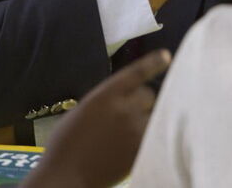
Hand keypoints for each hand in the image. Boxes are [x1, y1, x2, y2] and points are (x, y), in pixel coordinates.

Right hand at [22, 49, 171, 187]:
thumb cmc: (66, 143)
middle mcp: (124, 109)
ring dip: (147, 119)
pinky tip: (137, 141)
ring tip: (134, 129)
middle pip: (149, 95)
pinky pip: (153, 136)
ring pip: (154, 115)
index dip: (153, 63)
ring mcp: (134, 131)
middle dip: (142, 102)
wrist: (66, 176)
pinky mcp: (140, 151)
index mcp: (105, 95)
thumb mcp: (81, 111)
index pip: (136, 73)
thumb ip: (104, 101)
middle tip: (131, 113)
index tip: (166, 56)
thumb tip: (122, 99)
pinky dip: (149, 136)